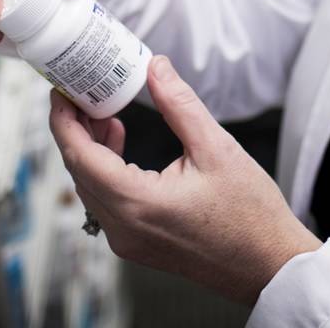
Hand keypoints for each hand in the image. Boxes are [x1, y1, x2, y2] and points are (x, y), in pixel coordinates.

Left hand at [50, 55, 321, 305]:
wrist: (268, 262)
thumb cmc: (249, 214)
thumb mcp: (217, 147)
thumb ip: (179, 104)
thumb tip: (155, 68)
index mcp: (138, 204)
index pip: (81, 157)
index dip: (65, 120)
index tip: (61, 89)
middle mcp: (124, 228)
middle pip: (80, 171)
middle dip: (75, 127)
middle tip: (81, 89)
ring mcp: (129, 240)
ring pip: (90, 186)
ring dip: (90, 147)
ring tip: (103, 109)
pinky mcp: (138, 242)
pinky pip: (106, 200)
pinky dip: (105, 167)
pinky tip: (120, 141)